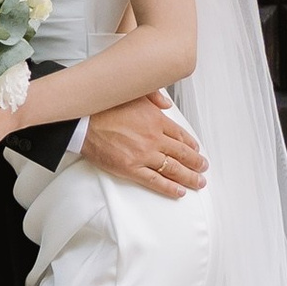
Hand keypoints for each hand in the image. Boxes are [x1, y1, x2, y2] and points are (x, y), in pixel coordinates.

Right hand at [77, 92, 207, 197]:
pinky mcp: (131, 169)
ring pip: (173, 169)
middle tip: (203, 167)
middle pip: (182, 154)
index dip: (192, 144)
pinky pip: (155, 181)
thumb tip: (167, 104)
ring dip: (189, 177)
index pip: (180, 135)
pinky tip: (179, 192)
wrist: (83, 122)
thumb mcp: (133, 93)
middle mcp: (153, 138)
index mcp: (155, 120)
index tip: (197, 150)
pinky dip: (169, 188)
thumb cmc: (104, 107)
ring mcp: (143, 155)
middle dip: (196, 162)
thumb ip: (154, 96)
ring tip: (198, 182)